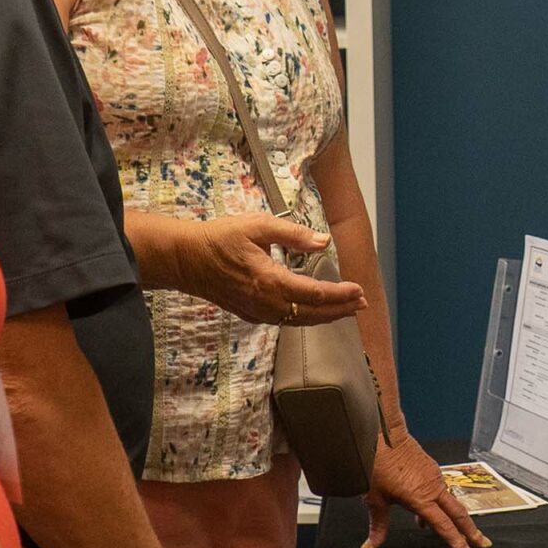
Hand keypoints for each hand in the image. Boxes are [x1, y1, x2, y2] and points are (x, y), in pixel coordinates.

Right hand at [164, 214, 366, 326]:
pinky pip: (285, 321)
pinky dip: (305, 318)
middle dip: (340, 310)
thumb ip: (293, 234)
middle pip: (312, 313)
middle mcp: (266, 303)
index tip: (358, 290)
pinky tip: (313, 312)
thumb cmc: (219, 238)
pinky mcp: (250, 314)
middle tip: (361, 304)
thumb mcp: (257, 226)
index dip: (340, 295)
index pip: (315, 294)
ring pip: (299, 321)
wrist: (185, 259)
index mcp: (270, 281)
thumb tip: (323, 241)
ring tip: (345, 310)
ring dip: (325, 316)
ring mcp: (258, 312)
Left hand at [363, 431, 490, 547]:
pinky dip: (440, 503)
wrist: (382, 433)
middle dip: (472, 531)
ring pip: (450, 501)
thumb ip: (378, 525)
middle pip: (459, 513)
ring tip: (457, 532)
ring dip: (456, 517)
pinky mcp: (432, 468)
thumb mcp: (374, 498)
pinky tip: (429, 508)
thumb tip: (370, 545)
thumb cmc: (377, 462)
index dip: (456, 541)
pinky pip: (441, 490)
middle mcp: (433, 488)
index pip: (443, 525)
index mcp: (421, 498)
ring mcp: (434, 476)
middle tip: (483, 543)